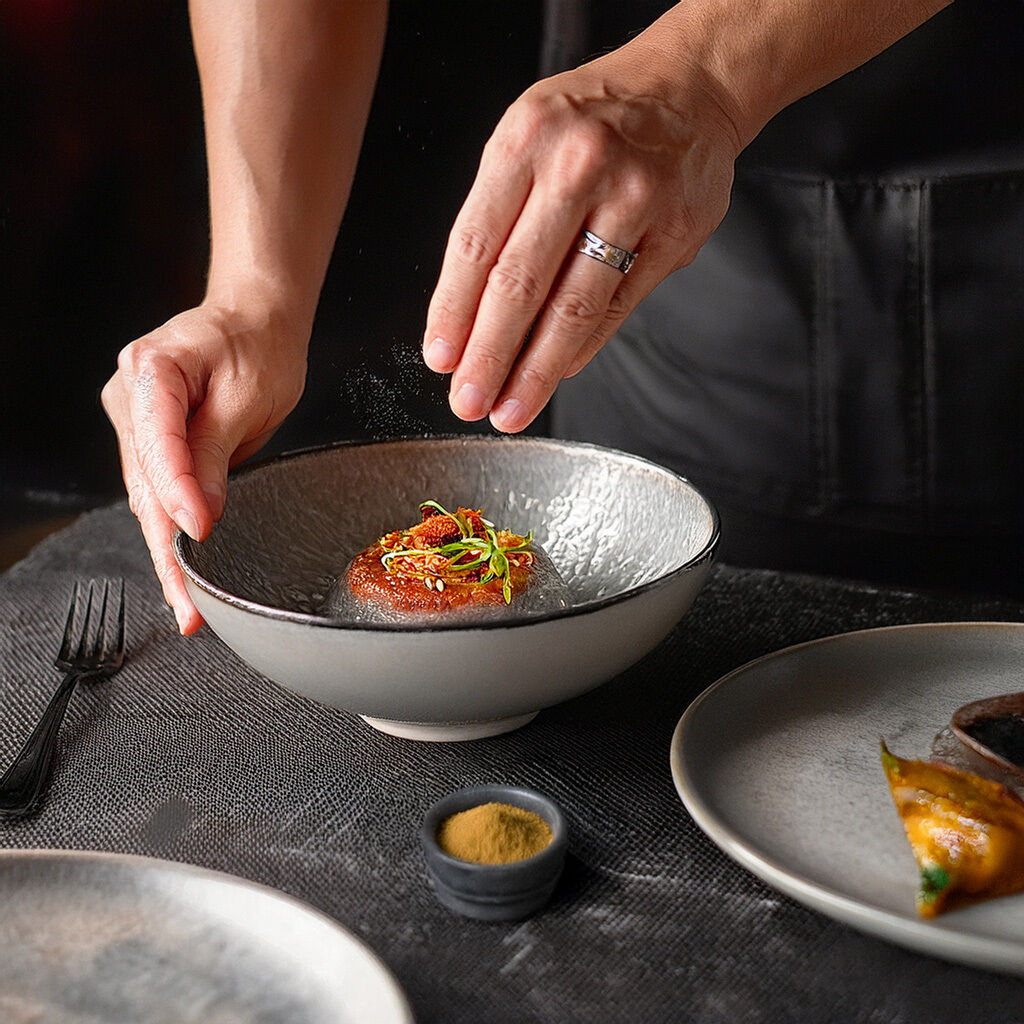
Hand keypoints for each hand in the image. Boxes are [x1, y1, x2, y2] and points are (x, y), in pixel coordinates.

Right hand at [102, 303, 306, 633]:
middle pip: (145, 482)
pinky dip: (169, 528)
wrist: (254, 321)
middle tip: (189, 603)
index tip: (199, 532)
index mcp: (153, 370)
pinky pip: (155, 489)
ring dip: (166, 549)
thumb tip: (199, 515)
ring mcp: (134, 417)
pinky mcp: (148, 437)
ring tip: (187, 602)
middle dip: (167, 547)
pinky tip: (180, 568)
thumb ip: (216, 451)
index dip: (177, 494)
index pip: (158, 444)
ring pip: (146, 495)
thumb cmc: (258, 346)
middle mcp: (131, 394)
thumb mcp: (248, 395)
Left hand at [422, 41, 742, 432]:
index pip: (474, 244)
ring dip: (535, 369)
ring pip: (572, 305)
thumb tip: (469, 319)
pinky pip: (617, 305)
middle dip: (489, 355)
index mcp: (525, 140)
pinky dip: (582, 347)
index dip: (453, 311)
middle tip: (468, 401)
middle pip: (520, 283)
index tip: (441, 357)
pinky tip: (557, 372)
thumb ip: (498, 218)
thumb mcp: (528, 139)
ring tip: (510, 407)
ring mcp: (633, 198)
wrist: (687, 86)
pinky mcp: (674, 231)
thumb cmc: (593, 121)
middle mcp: (578, 164)